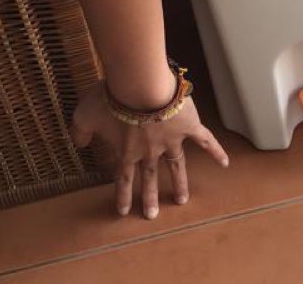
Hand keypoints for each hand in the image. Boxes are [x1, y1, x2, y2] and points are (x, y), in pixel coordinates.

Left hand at [71, 82, 228, 219]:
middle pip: (149, 177)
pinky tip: (225, 163)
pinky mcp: (188, 126)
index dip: (123, 194)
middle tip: (152, 215)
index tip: (125, 212)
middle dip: (150, 197)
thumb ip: (80, 131)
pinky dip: (216, 151)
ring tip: (182, 200)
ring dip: (179, 182)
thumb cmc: (111, 99)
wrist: (141, 86)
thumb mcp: (84, 114)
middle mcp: (150, 150)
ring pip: (176, 165)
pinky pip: (205, 141)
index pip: (124, 178)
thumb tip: (78, 143)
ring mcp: (171, 140)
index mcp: (127, 150)